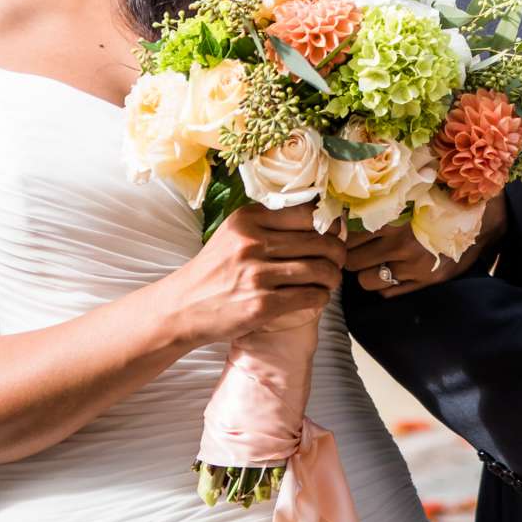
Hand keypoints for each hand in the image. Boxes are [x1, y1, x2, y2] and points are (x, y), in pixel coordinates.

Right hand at [162, 203, 348, 348]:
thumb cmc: (214, 270)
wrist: (183, 307)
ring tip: (330, 280)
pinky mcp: (261, 305)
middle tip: (338, 260)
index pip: (307, 213)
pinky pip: (309, 296)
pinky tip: (318, 297)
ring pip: (319, 269)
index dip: (328, 224)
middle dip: (337, 252)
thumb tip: (318, 218)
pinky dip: (321, 297)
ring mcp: (257, 275)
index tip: (334, 233)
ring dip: (333, 277)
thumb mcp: (234, 234)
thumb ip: (268, 223)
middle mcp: (252, 243)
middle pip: (319, 241)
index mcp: (249, 219)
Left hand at [343, 193, 505, 297]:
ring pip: (367, 281)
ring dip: (366, 271)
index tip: (346, 230)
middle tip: (356, 246)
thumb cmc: (443, 197)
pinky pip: (389, 294)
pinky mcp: (426, 282)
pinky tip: (392, 269)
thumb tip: (347, 200)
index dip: (344, 233)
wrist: (483, 217)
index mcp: (396, 219)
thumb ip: (383, 197)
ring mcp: (414, 268)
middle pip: (352, 261)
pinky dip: (385, 285)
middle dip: (351, 254)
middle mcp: (402, 247)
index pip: (350, 236)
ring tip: (372, 260)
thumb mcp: (412, 191)